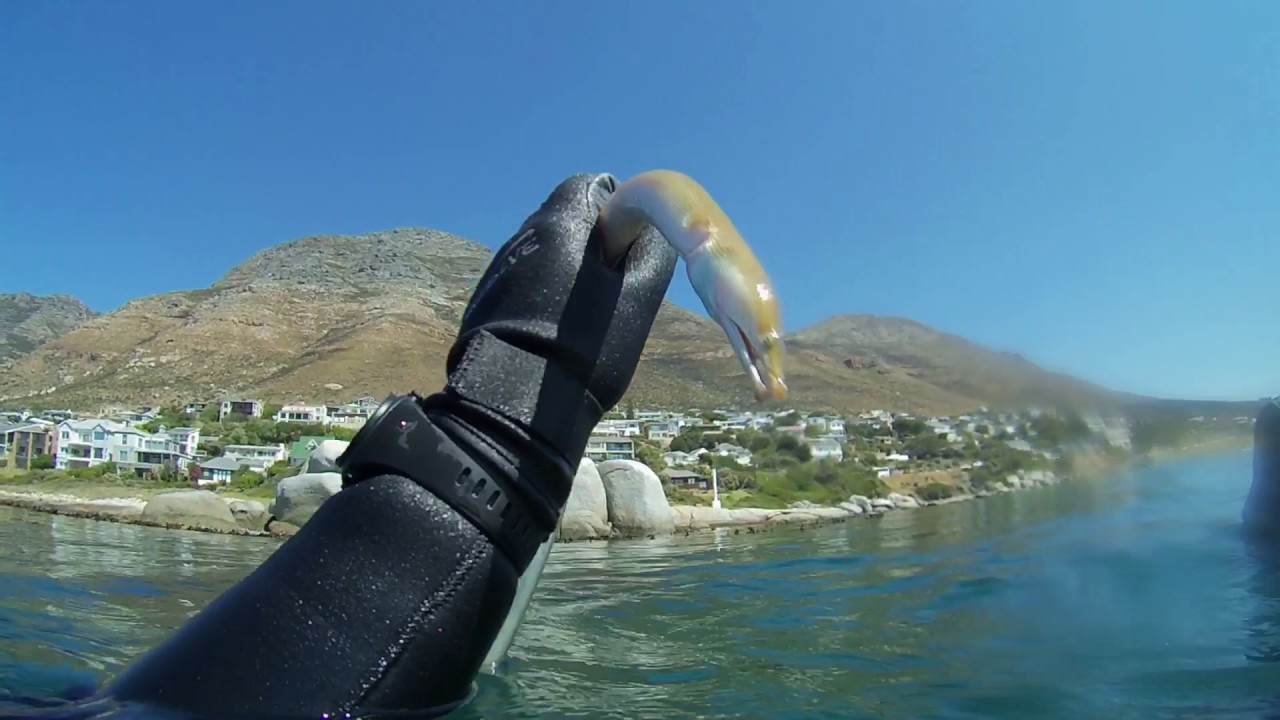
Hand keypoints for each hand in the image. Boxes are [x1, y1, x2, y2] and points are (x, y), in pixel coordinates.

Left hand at [421, 173, 677, 512]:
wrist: (515, 407)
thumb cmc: (585, 349)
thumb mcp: (637, 299)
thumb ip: (650, 253)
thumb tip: (649, 229)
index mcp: (557, 224)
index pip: (592, 186)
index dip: (620, 211)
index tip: (631, 249)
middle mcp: (520, 238)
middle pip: (568, 221)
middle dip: (594, 247)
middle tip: (614, 292)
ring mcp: (497, 271)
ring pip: (546, 255)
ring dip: (568, 275)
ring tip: (583, 322)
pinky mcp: (484, 303)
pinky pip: (525, 284)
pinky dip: (544, 299)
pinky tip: (554, 337)